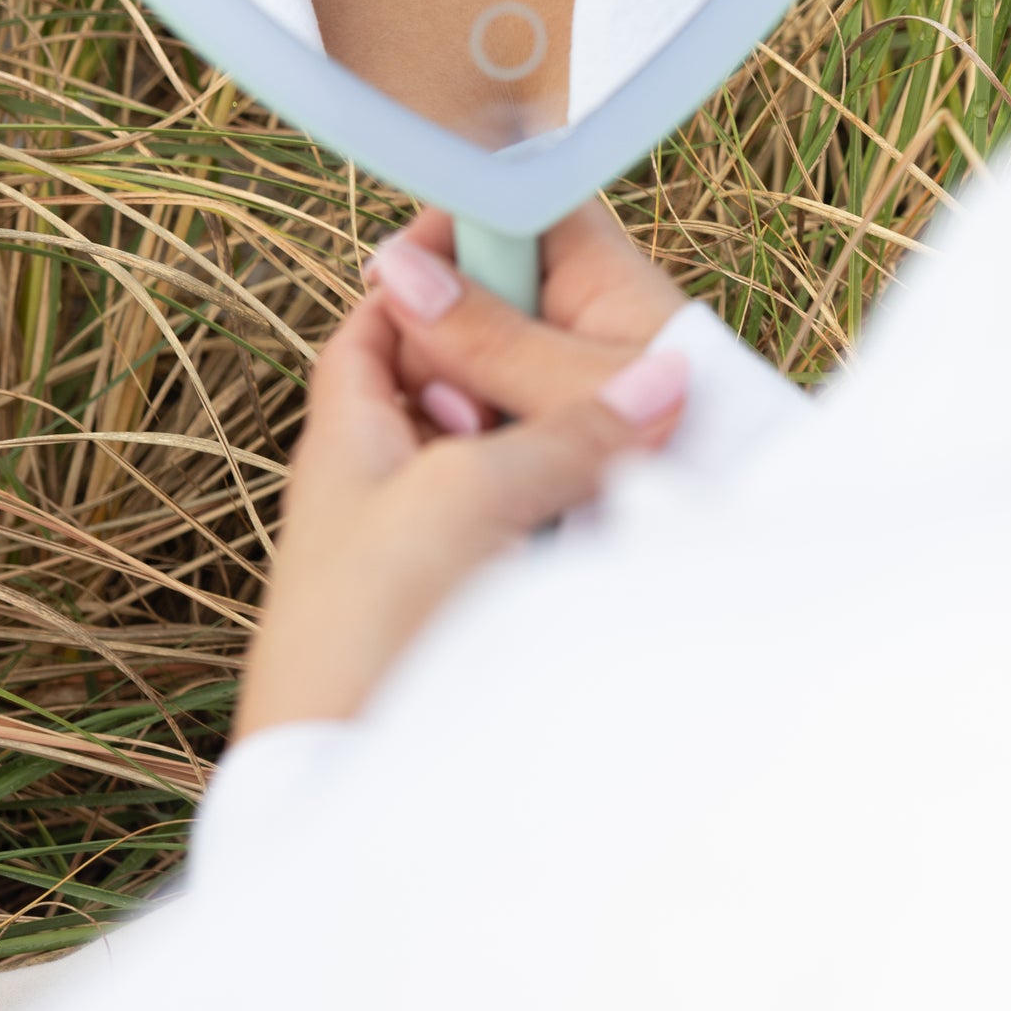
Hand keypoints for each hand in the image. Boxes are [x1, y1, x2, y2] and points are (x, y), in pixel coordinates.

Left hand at [233, 269, 687, 742]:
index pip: (376, 325)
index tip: (497, 231)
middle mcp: (376, 489)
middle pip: (450, 391)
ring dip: (552, 444)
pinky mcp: (461, 616)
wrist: (344, 779)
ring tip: (624, 425)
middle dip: (517, 362)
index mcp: (346, 438)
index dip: (427, 273)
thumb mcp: (474, 495)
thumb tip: (665, 371)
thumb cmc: (373, 620)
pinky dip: (564, 514)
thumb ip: (570, 431)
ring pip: (496, 466)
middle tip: (591, 335)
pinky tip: (612, 516)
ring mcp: (418, 556)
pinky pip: (521, 537)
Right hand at [367, 199, 688, 433]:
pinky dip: (467, 426)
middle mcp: (578, 310)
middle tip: (449, 402)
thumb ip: (491, 338)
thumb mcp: (578, 395)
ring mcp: (561, 366)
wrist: (742, 525)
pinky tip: (473, 463)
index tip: (392, 279)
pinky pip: (482, 400)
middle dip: (436, 332)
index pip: (515, 199)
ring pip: (465, 348)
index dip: (450, 225)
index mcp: (600, 274)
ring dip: (447, 388)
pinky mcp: (548, 417)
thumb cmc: (690, 454)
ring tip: (468, 441)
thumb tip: (399, 272)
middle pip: (472, 280)